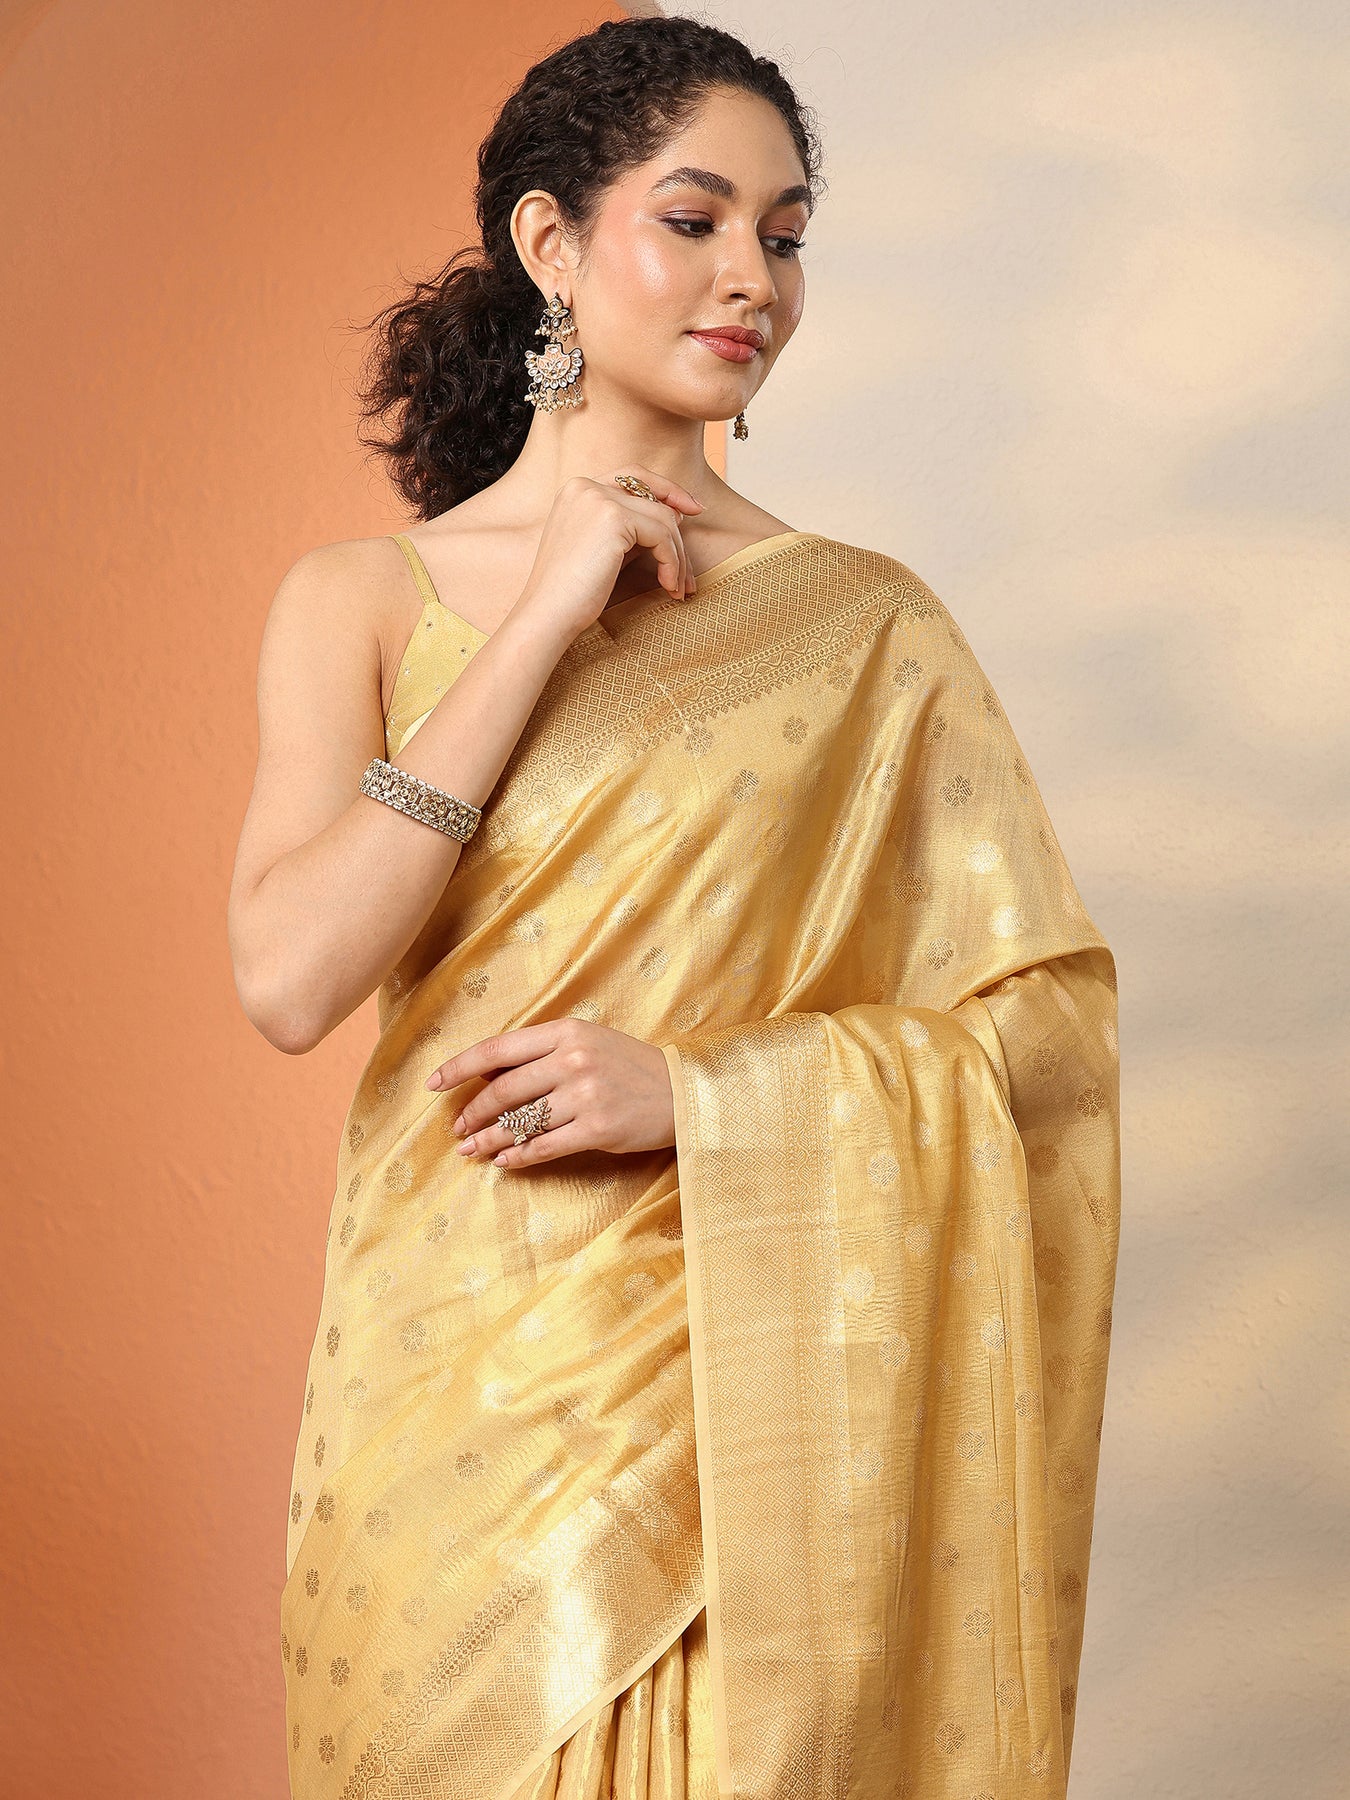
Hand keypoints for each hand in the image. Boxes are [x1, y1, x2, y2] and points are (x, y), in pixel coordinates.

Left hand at [425, 1017, 675, 1168]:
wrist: (683, 1091)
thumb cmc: (631, 1066)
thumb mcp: (588, 1042)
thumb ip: (544, 1052)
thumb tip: (490, 1075)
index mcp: (566, 1031)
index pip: (497, 1049)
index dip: (459, 1068)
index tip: (434, 1085)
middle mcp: (572, 1059)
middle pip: (503, 1089)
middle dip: (472, 1113)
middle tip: (457, 1130)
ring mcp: (585, 1095)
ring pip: (519, 1121)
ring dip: (488, 1139)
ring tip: (470, 1150)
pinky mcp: (597, 1129)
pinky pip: (544, 1147)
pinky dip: (519, 1157)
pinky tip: (504, 1162)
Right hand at [510, 466, 704, 644]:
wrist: (547, 614)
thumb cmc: (572, 593)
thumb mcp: (603, 550)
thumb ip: (631, 528)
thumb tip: (675, 515)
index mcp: (577, 489)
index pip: (633, 475)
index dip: (666, 488)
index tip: (692, 508)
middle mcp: (586, 486)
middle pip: (653, 495)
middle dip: (679, 529)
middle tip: (692, 565)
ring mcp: (598, 498)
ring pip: (663, 518)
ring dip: (677, 556)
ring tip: (677, 588)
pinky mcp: (613, 518)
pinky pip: (662, 536)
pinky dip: (672, 562)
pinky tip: (668, 586)